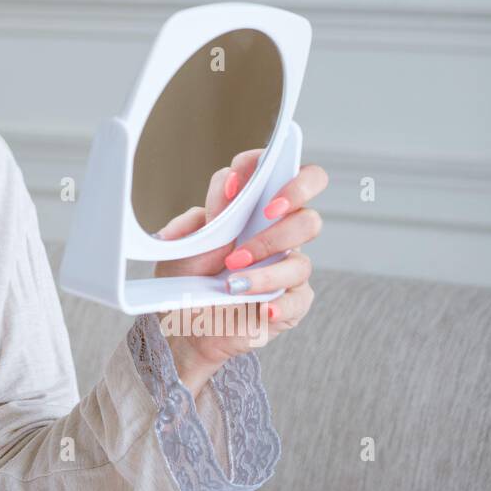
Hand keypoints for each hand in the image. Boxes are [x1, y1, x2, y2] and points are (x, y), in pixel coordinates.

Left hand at [153, 150, 327, 391]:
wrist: (181, 325)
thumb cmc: (186, 278)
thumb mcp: (184, 244)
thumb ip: (208, 213)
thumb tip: (229, 181)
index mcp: (253, 213)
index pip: (282, 175)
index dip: (276, 165)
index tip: (247, 178)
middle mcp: (276, 237)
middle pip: (308, 213)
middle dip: (291, 213)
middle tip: (265, 213)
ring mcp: (286, 269)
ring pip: (301, 260)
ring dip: (265, 269)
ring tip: (231, 281)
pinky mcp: (290, 303)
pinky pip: (299, 299)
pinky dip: (278, 303)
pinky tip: (260, 308)